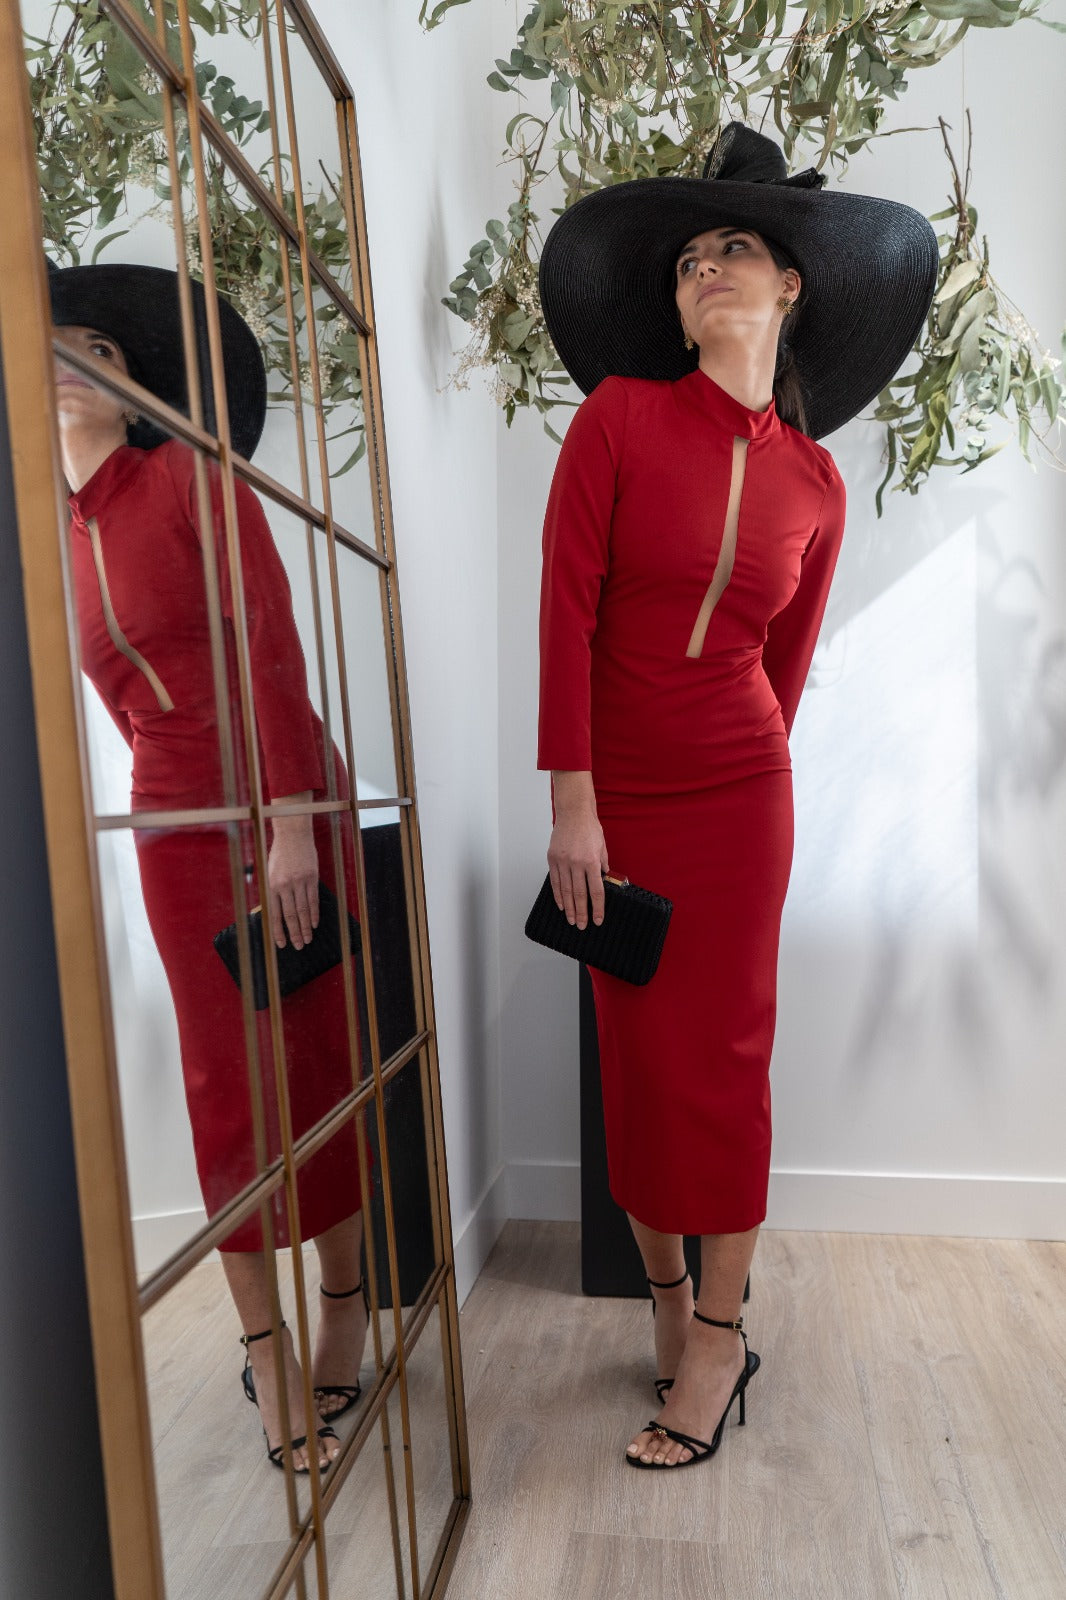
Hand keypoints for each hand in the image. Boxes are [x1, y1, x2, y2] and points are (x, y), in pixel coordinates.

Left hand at [267, 812, 318, 949]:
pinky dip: (314, 913)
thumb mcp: (270, 872)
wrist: (293, 834)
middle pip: (290, 915)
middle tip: (298, 946)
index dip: (279, 931)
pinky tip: (315, 923)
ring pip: (303, 910)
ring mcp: (299, 881)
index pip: (275, 915)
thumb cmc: (279, 853)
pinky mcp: (312, 877)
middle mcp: (285, 885)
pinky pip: (313, 899)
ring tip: (308, 939)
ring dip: (306, 927)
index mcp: (272, 886)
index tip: (282, 944)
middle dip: (295, 933)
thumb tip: (275, 912)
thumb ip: (273, 891)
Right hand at [548, 771, 609, 929]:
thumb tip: (605, 880)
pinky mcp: (552, 859)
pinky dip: (557, 895)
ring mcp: (562, 861)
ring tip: (572, 920)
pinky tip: (561, 905)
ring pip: (565, 891)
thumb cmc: (589, 827)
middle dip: (582, 913)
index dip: (597, 908)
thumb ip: (603, 864)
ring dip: (569, 908)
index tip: (598, 919)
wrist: (573, 812)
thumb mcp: (602, 846)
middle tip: (583, 926)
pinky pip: (554, 881)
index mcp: (591, 861)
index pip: (596, 891)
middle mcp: (576, 863)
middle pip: (579, 895)